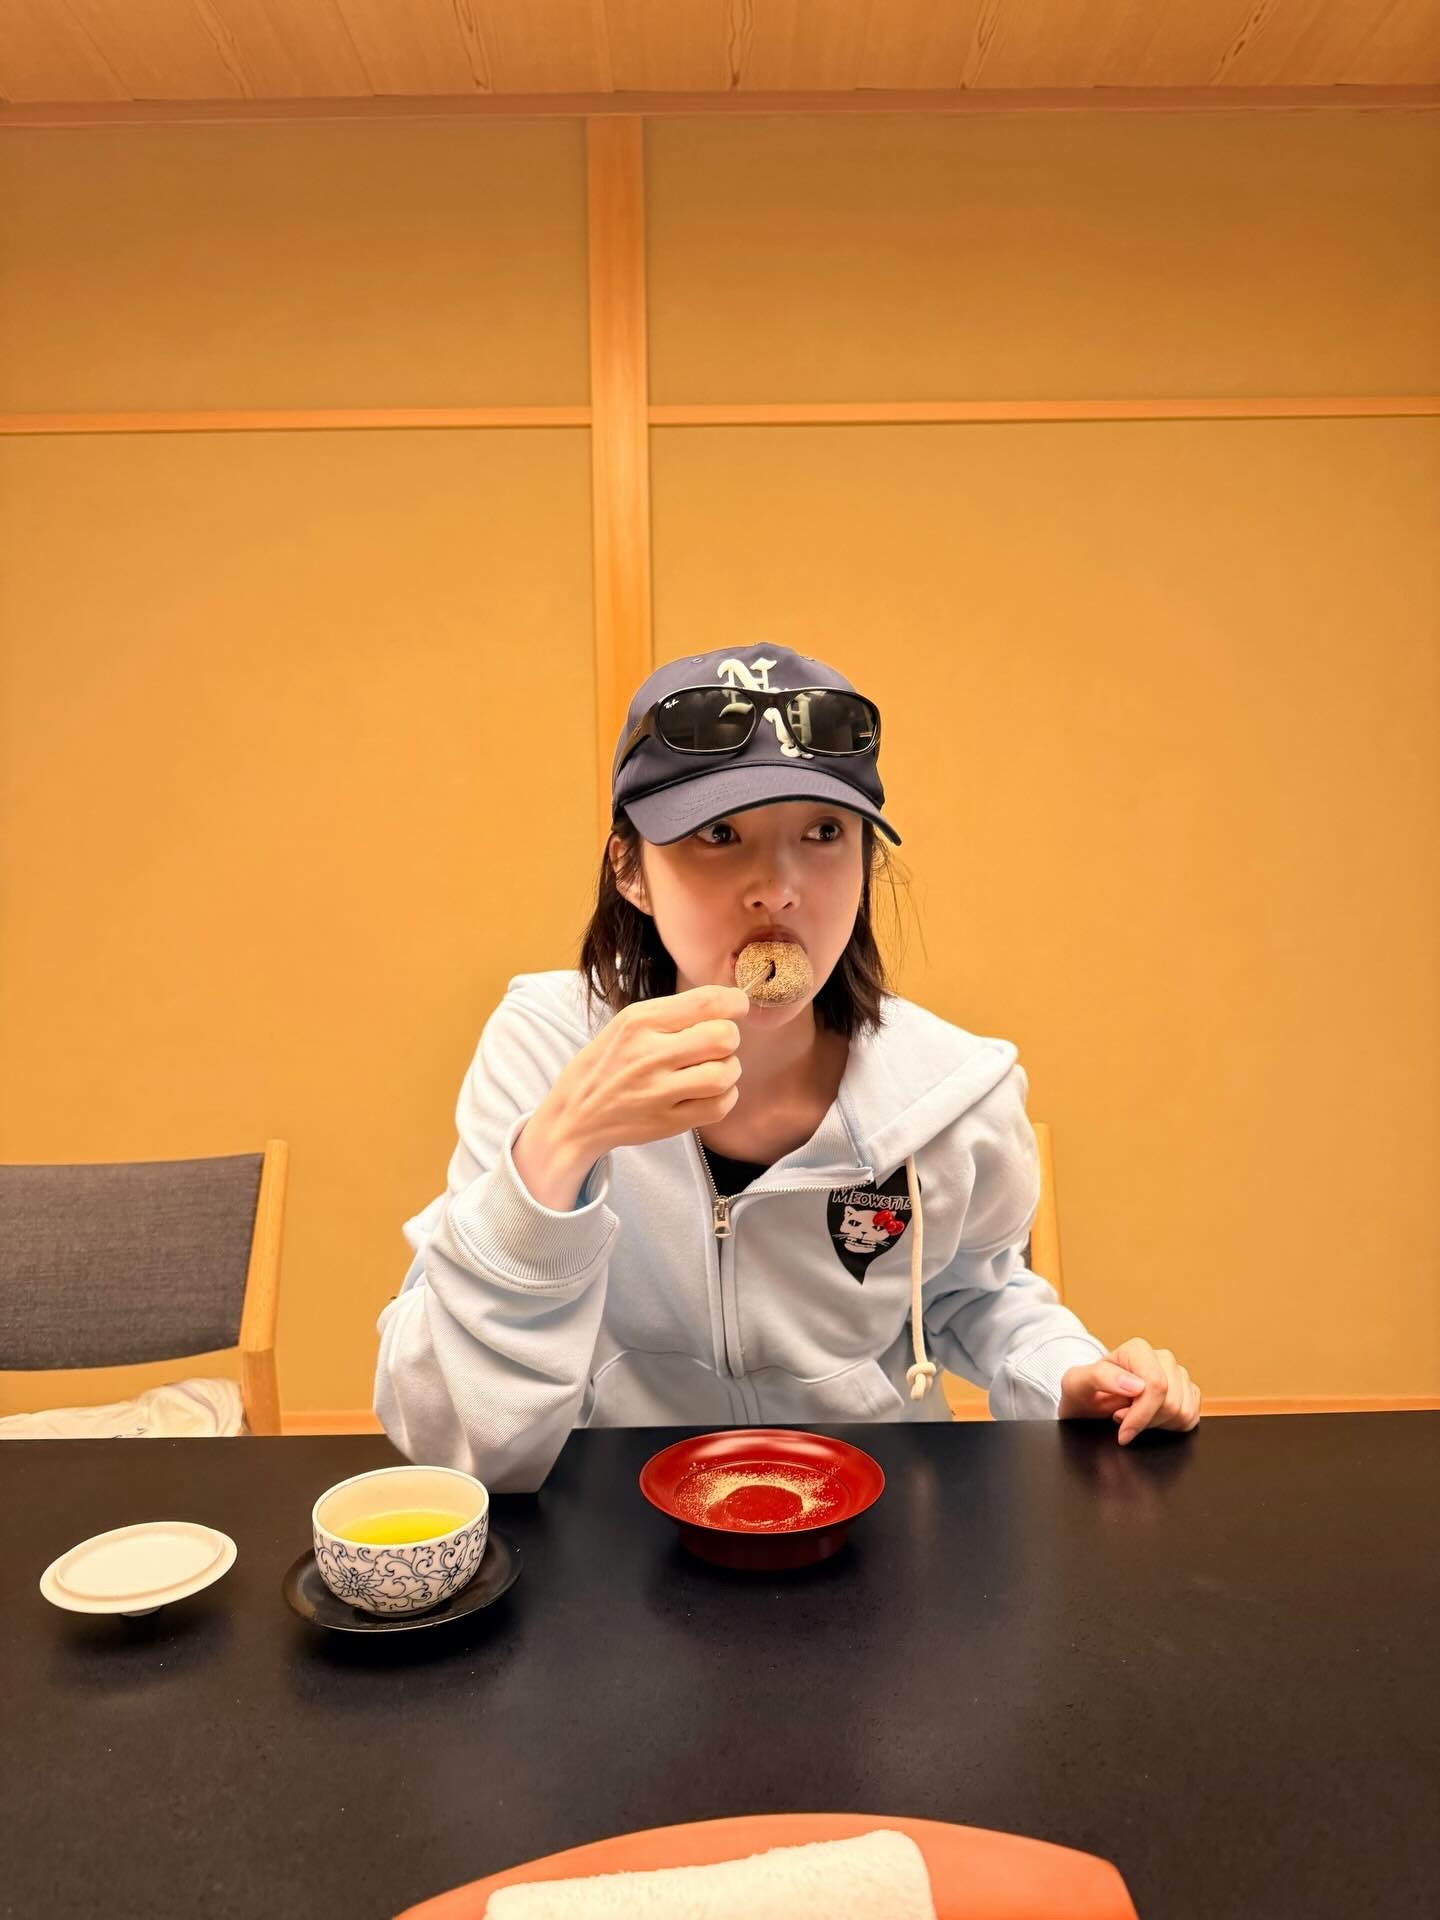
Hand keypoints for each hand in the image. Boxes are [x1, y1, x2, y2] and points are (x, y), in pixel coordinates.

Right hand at [533, 983, 750, 1164]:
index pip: (707, 1002)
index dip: (735, 1002)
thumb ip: (674, 1012)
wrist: (576, 1113)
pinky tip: (710, 1092)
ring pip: (725, 1074)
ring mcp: (658, 1092)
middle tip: (719, 1044)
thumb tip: (728, 1003)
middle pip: (723, 1037)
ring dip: (729, 1070)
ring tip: (714, 1069)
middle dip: (730, 1038)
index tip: (738, 1007)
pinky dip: (725, 1097)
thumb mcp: (628, 1023)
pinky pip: (719, 1106)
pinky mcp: (667, 1122)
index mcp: (641, 1021)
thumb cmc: (609, 1062)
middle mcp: (650, 1054)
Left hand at [1059, 1338, 1202, 1443]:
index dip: (1141, 1414)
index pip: (1156, 1386)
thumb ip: (1101, 1377)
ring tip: (1133, 1415)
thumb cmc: (1083, 1391)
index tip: (1123, 1431)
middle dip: (1146, 1420)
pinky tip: (1150, 1419)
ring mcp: (1178, 1375)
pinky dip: (1171, 1426)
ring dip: (1157, 1424)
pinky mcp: (1187, 1392)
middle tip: (1121, 1417)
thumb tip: (1136, 1385)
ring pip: (1183, 1411)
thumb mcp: (1077, 1382)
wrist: (1089, 1402)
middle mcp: (1162, 1358)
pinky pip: (1191, 1417)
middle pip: (1171, 1402)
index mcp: (1138, 1350)